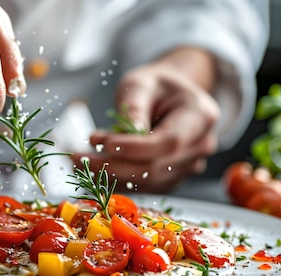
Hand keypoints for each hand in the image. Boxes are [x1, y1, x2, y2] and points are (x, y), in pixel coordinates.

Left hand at [71, 48, 219, 192]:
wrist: (169, 97)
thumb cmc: (155, 86)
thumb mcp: (141, 83)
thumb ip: (133, 107)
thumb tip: (120, 138)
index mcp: (201, 116)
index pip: (169, 142)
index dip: (135, 148)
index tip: (103, 143)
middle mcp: (201, 145)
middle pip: (157, 167)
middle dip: (114, 165)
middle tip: (78, 157)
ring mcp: (190, 165)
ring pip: (149, 182)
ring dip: (111, 176)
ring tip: (80, 161)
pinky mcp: (174, 178)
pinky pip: (145, 187)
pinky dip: (118, 181)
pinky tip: (95, 169)